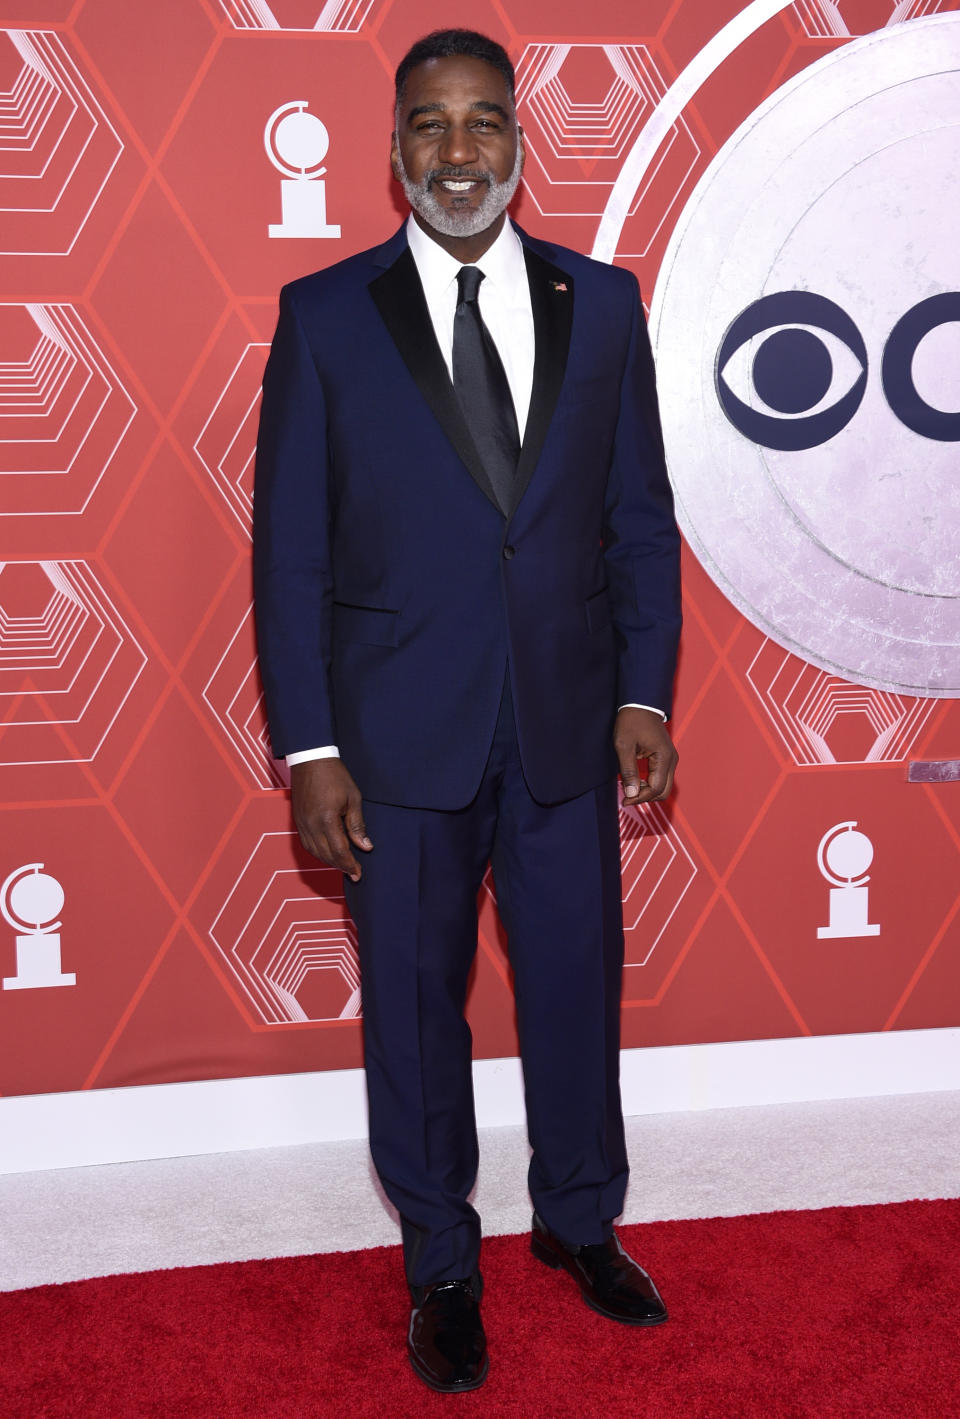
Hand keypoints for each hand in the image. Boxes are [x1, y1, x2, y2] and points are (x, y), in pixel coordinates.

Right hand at [290, 759, 372, 880]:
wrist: (311, 759)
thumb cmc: (335, 776)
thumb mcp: (353, 798)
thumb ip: (357, 825)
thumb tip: (366, 847)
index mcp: (327, 819)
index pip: (340, 851)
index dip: (350, 865)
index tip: (359, 873)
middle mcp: (311, 824)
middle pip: (326, 855)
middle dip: (341, 867)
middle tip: (354, 873)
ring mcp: (302, 823)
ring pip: (315, 852)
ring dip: (329, 862)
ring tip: (343, 865)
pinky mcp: (297, 820)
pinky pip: (306, 844)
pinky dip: (318, 852)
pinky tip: (328, 853)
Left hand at [613, 707, 677, 804]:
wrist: (640, 703)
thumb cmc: (631, 721)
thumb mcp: (624, 746)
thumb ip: (628, 771)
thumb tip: (631, 794)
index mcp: (664, 757)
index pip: (656, 788)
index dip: (640, 798)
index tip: (624, 801)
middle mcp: (671, 759)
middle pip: (664, 791)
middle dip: (645, 797)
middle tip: (627, 796)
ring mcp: (670, 758)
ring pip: (663, 786)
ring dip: (648, 791)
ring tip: (629, 787)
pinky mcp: (666, 757)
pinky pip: (661, 777)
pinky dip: (650, 784)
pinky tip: (636, 780)